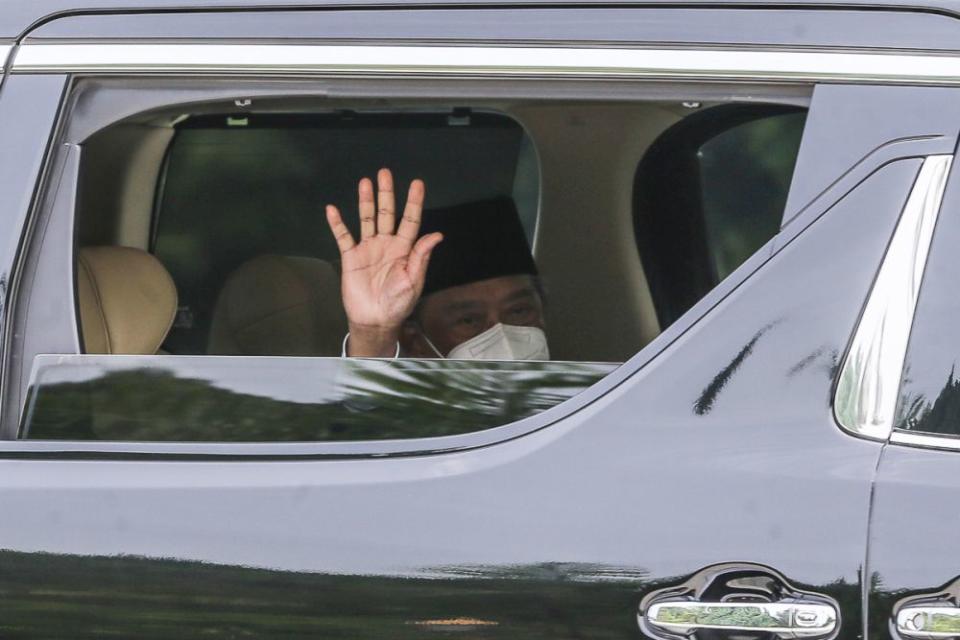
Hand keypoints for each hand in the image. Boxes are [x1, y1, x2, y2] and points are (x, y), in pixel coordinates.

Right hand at [326, 168, 442, 356]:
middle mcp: (387, 244)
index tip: (417, 184)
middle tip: (385, 173)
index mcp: (405, 249)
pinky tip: (332, 209)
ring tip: (365, 182)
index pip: (410, 220)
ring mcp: (368, 248)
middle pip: (387, 213)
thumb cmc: (398, 303)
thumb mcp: (414, 280)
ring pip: (366, 219)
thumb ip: (421, 256)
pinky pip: (343, 236)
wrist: (375, 319)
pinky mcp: (351, 257)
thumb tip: (437, 235)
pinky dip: (337, 223)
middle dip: (387, 193)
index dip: (413, 202)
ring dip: (365, 201)